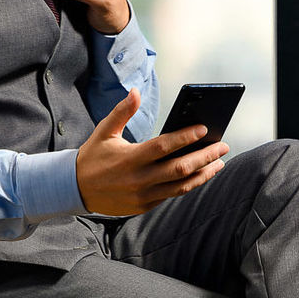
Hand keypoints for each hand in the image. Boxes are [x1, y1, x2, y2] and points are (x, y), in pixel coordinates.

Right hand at [76, 89, 228, 216]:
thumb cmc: (93, 156)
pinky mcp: (144, 206)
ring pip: (181, 186)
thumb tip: (135, 91)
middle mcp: (138, 179)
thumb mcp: (104, 131)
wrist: (75, 190)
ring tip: (218, 163)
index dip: (185, 138)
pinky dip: (188, 184)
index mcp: (129, 158)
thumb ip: (122, 111)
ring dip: (203, 174)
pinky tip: (200, 175)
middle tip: (223, 146)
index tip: (204, 129)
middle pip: (180, 168)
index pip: (163, 147)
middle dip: (205, 157)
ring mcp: (143, 196)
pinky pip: (172, 195)